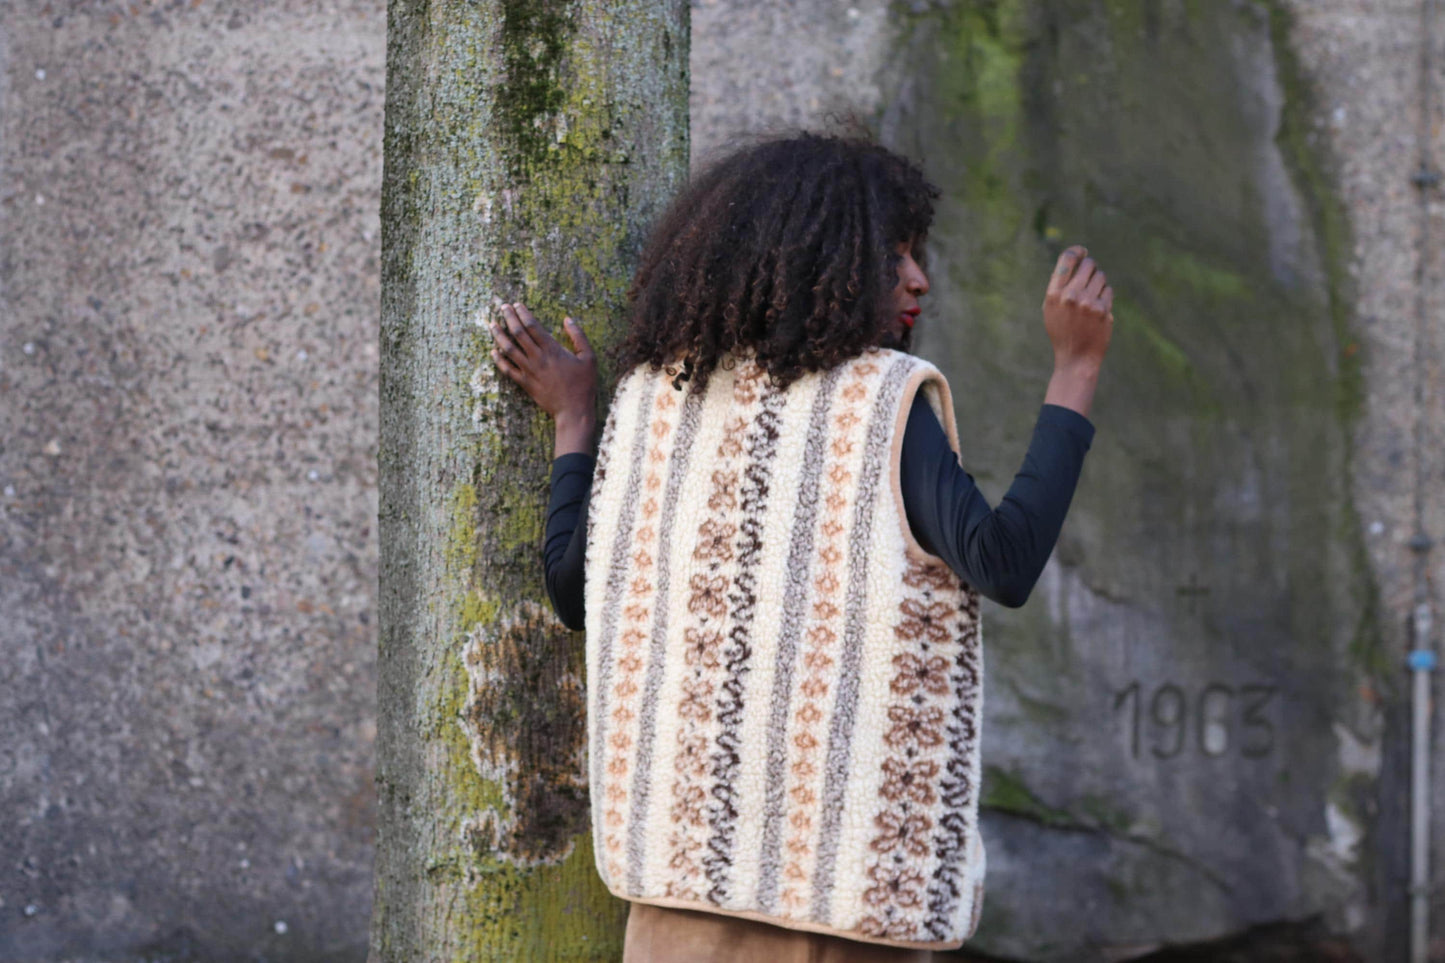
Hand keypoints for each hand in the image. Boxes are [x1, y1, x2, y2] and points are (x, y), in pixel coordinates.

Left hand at [489, 300, 597, 436]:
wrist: (574, 410)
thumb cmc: (584, 384)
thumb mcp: (589, 358)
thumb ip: (578, 337)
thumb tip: (568, 319)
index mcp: (553, 350)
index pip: (533, 326)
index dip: (523, 314)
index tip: (517, 305)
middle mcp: (538, 358)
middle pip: (518, 333)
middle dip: (509, 318)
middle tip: (503, 307)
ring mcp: (529, 371)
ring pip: (509, 349)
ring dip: (499, 335)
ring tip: (492, 324)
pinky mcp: (525, 383)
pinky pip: (508, 370)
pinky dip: (499, 360)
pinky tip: (493, 351)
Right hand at [1042, 245, 1112, 371]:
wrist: (1076, 358)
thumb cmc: (1062, 331)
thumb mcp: (1051, 309)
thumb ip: (1060, 286)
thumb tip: (1076, 260)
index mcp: (1053, 294)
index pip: (1067, 259)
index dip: (1077, 251)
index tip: (1083, 252)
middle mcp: (1070, 296)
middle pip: (1088, 264)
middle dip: (1091, 268)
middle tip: (1090, 277)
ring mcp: (1088, 303)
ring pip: (1101, 276)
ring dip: (1099, 283)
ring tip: (1092, 298)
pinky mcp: (1103, 310)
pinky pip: (1108, 290)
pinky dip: (1105, 297)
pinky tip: (1098, 310)